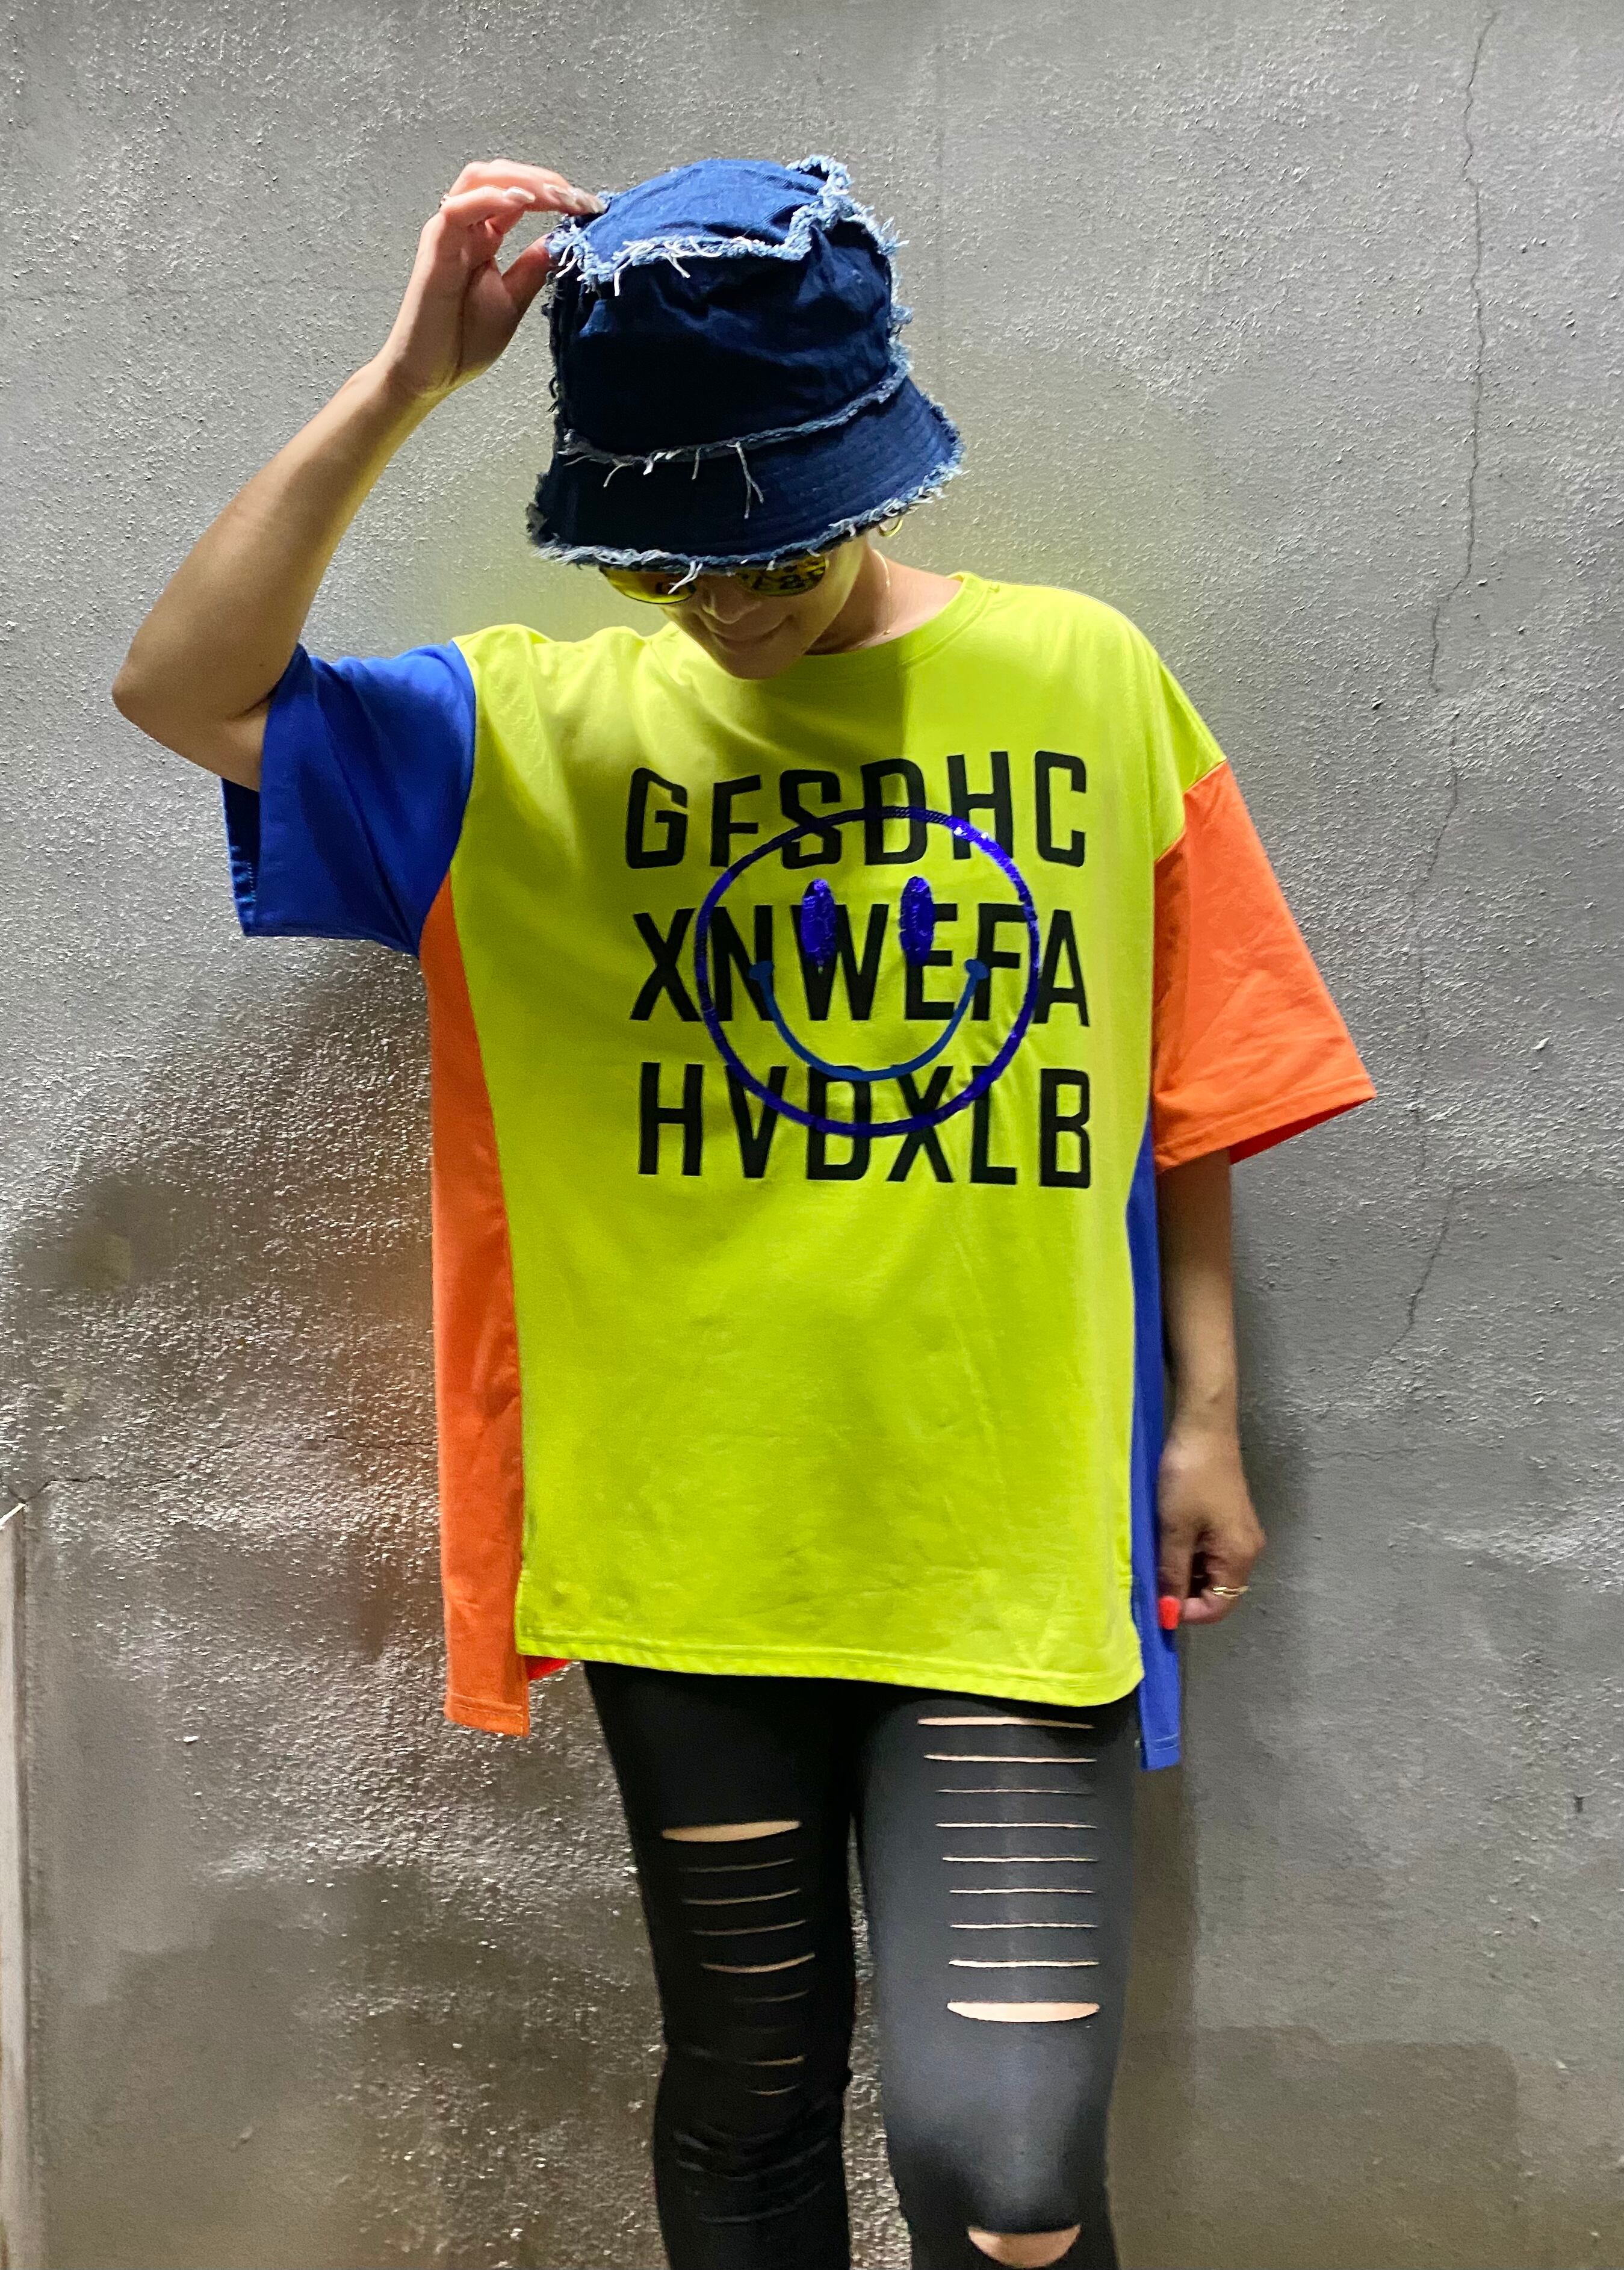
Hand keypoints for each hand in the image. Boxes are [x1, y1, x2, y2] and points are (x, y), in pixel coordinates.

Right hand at [371, 159, 602, 406]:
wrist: (431, 374)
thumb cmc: (463, 341)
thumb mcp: (513, 299)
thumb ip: (532, 267)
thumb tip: (560, 240)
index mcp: (485, 237)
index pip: (519, 196)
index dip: (555, 194)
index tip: (590, 207)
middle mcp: (467, 227)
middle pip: (501, 177)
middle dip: (543, 180)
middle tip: (579, 198)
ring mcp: (449, 232)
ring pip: (480, 180)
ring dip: (521, 181)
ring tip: (557, 195)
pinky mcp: (435, 247)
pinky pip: (459, 208)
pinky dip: (490, 198)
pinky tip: (521, 200)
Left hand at [1155, 1417, 1264, 1626]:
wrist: (1203, 1428)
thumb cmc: (1189, 1478)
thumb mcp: (1174, 1530)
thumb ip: (1172, 1574)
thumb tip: (1168, 1615)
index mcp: (1239, 1556)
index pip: (1219, 1606)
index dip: (1186, 1611)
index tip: (1156, 1601)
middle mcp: (1247, 1550)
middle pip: (1216, 1590)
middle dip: (1183, 1592)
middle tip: (1151, 1577)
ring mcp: (1239, 1534)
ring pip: (1209, 1570)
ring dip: (1182, 1571)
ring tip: (1155, 1555)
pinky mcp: (1228, 1519)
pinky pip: (1209, 1551)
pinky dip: (1187, 1553)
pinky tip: (1166, 1539)